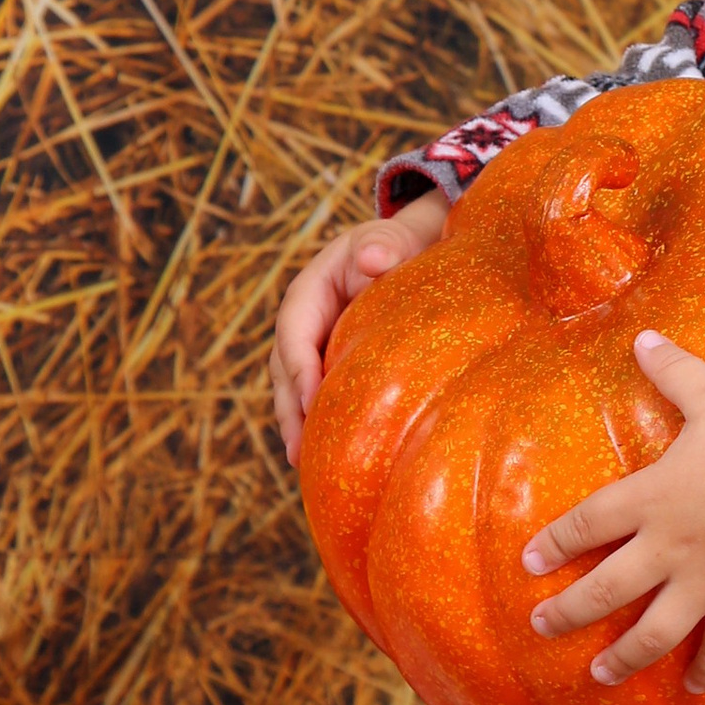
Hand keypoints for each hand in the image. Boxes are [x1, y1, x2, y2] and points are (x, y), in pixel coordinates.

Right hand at [270, 193, 448, 456]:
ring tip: (304, 464)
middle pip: (287, 367)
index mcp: (311, 290)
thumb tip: (372, 260)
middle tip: (298, 451)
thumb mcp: (394, 240)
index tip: (311, 401)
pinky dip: (319, 424)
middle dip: (290, 409)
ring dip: (298, 425)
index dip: (299, 366)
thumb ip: (383, 245)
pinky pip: (320, 396)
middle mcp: (305, 322)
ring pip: (296, 389)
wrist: (418, 255)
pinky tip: (326, 457)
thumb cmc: (405, 248)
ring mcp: (318, 347)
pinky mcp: (333, 367)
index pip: (295, 330)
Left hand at [523, 335, 704, 692]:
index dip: (554, 544)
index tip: (528, 562)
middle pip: (605, 590)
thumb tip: (643, 336)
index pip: (587, 524)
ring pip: (652, 633)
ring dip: (622, 657)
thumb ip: (673, 372)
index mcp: (654, 497)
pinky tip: (690, 689)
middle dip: (567, 613)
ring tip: (598, 674)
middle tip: (542, 626)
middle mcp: (670, 547)